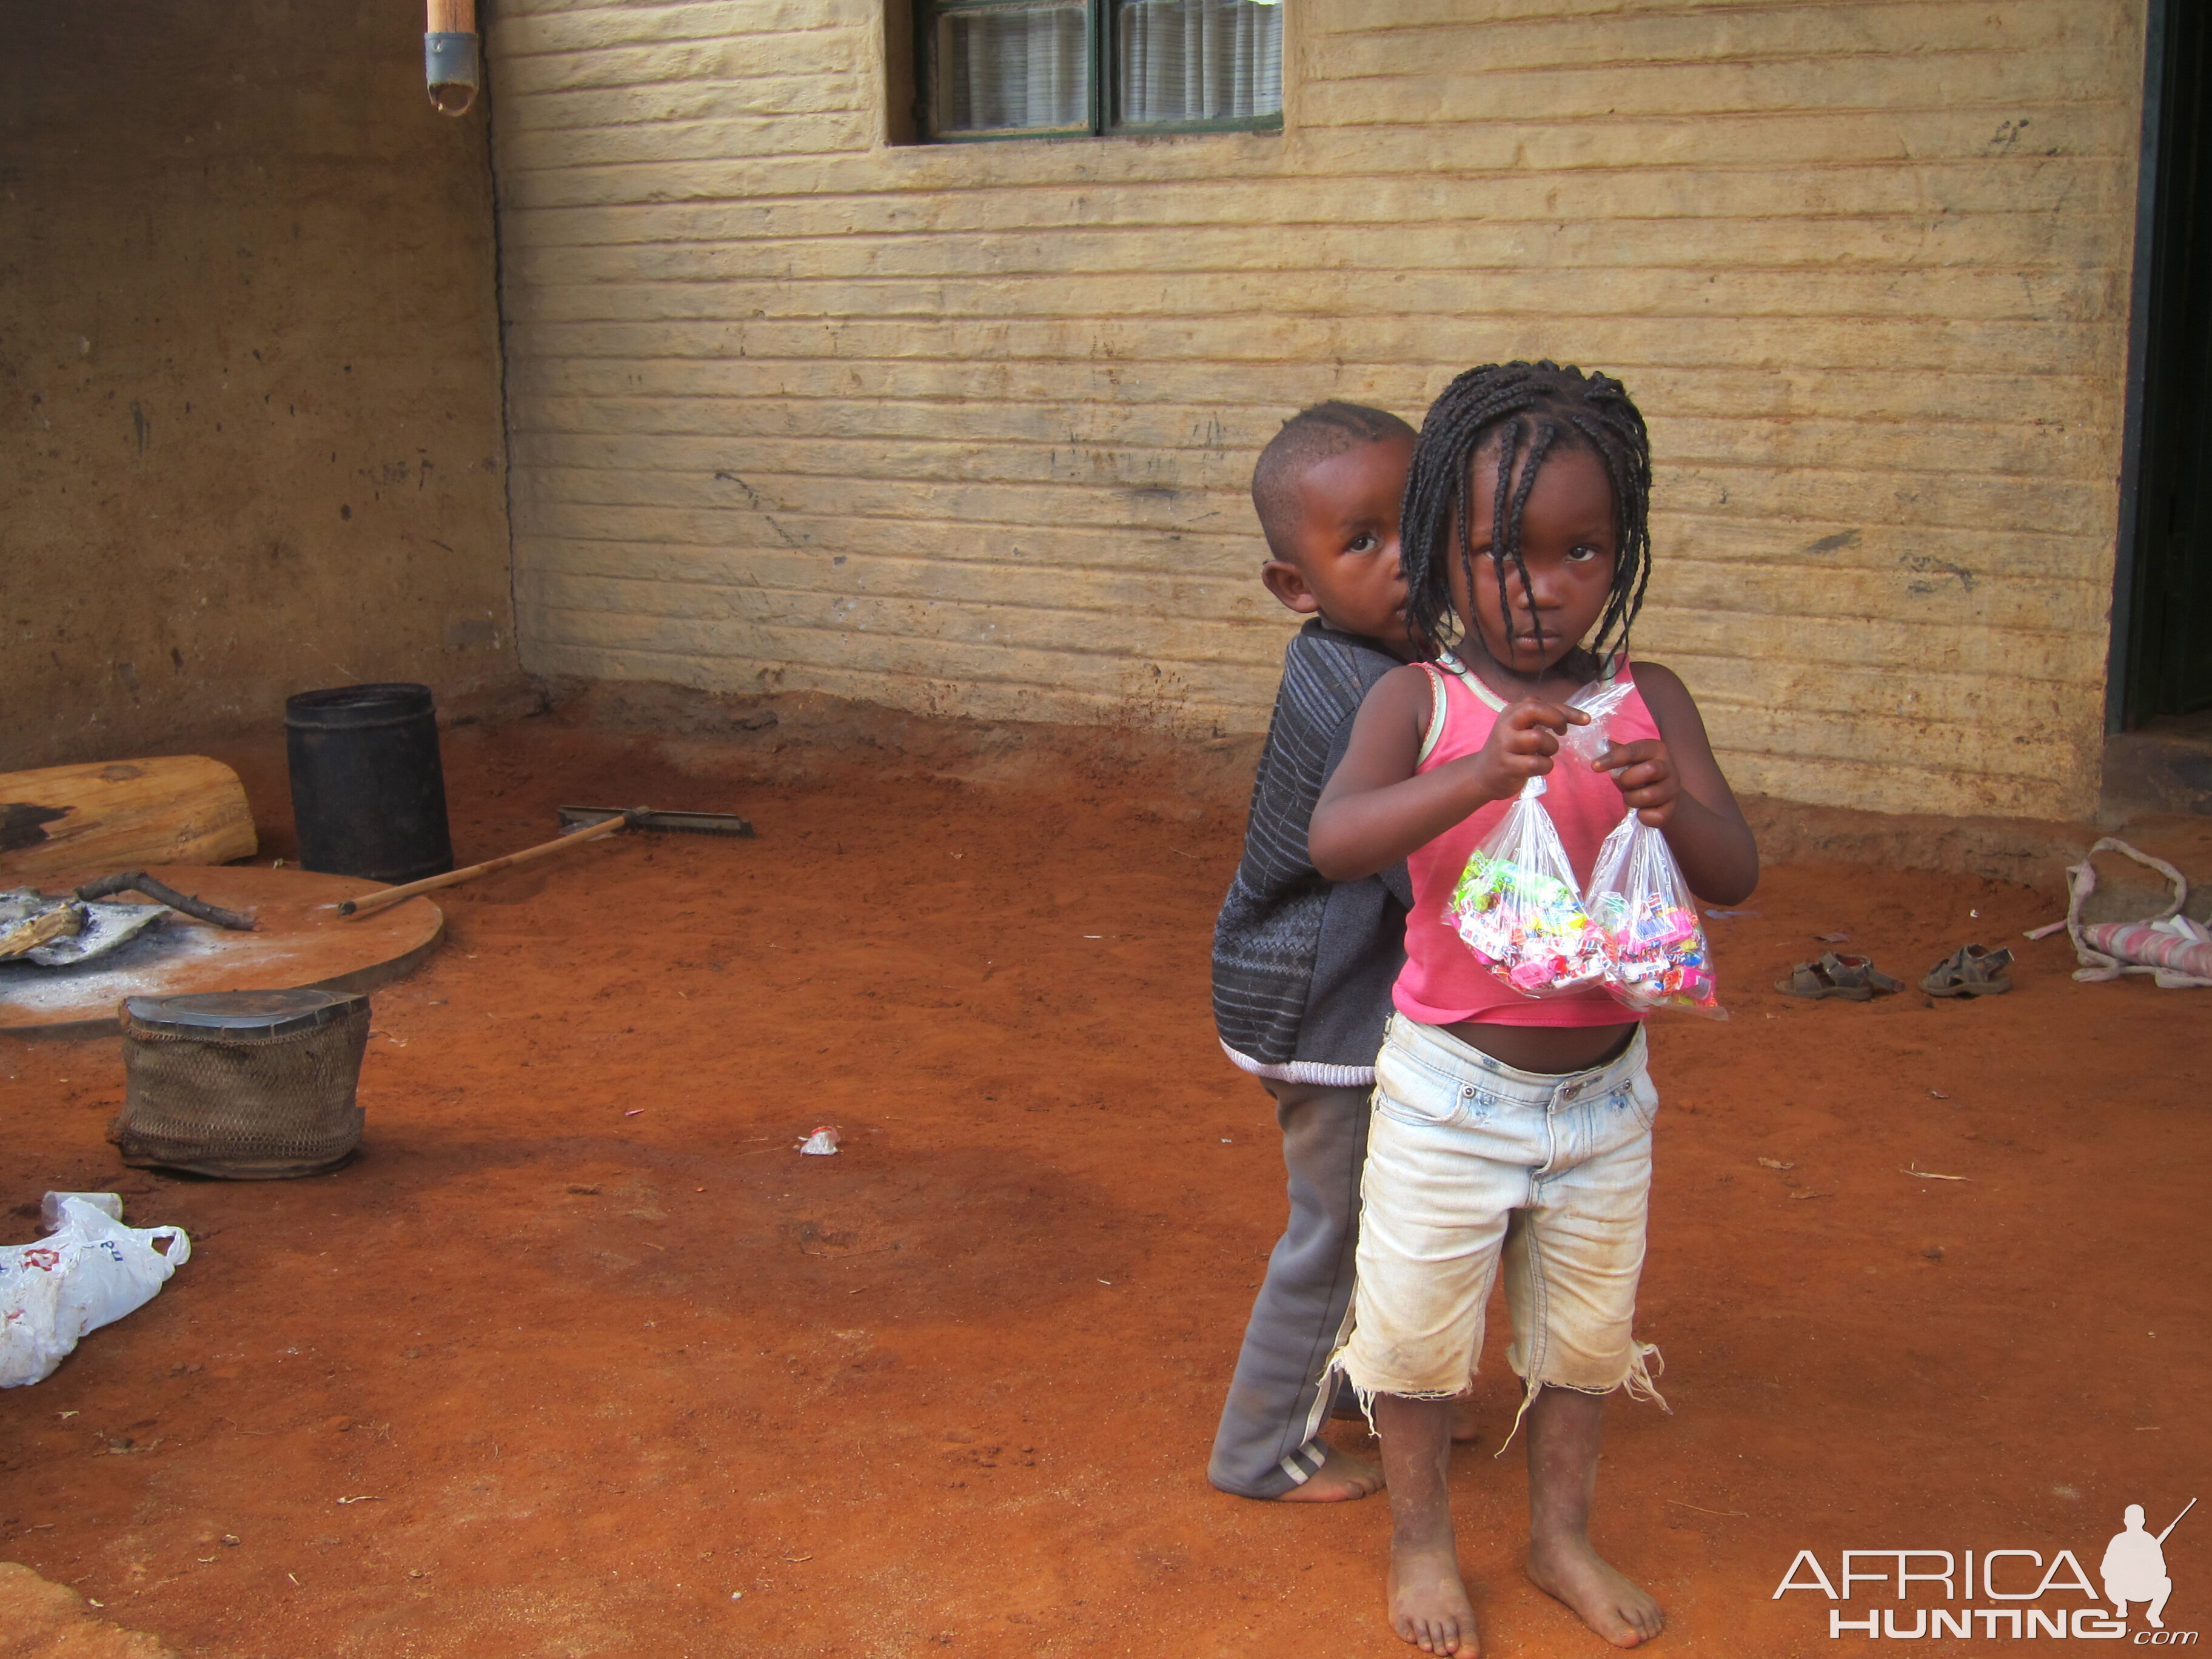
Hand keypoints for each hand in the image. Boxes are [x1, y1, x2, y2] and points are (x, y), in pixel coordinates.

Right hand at [1463, 698, 1587, 801]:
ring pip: (1538, 738)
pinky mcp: (1507, 765)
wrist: (1482, 775)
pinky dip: (1545, 766)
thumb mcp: (1520, 728)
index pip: (1541, 703)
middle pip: (1534, 709)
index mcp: (1512, 712)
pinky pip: (1536, 763)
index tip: (1586, 720)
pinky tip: (1540, 768)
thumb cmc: (1510, 750)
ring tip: (1545, 754)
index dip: (1566, 710)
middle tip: (1562, 733)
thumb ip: (1541, 718)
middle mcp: (1506, 724)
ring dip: (1551, 748)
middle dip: (1556, 719)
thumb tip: (1576, 716)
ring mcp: (1504, 744)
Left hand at [1596, 738, 1679, 825]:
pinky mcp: (1672, 809)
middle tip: (1623, 784)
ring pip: (1650, 795)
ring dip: (1632, 799)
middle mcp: (1669, 767)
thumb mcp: (1630, 760)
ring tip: (1631, 798)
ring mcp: (1673, 789)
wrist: (1663, 795)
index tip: (1595, 766)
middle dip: (1628, 779)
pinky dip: (1643, 817)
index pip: (1634, 751)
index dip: (1613, 758)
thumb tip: (1600, 745)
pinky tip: (1641, 812)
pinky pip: (1656, 817)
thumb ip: (1617, 752)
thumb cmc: (1639, 773)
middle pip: (1649, 770)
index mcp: (1656, 749)